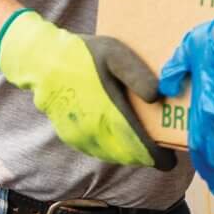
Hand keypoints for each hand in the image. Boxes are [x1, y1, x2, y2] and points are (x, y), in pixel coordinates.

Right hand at [0, 10, 175, 170]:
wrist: (42, 62)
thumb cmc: (83, 55)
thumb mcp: (116, 54)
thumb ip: (138, 75)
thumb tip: (157, 97)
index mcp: (109, 114)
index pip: (140, 148)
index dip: (159, 158)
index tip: (171, 160)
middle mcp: (95, 132)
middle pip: (129, 156)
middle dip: (147, 157)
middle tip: (162, 150)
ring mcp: (81, 137)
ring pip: (114, 156)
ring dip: (131, 154)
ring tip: (144, 144)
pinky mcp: (72, 137)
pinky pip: (100, 151)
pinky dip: (114, 150)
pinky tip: (121, 138)